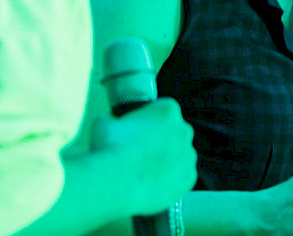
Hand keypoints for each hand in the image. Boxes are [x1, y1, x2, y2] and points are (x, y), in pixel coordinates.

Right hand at [89, 98, 196, 216]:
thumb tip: (109, 122)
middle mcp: (184, 130)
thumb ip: (112, 119)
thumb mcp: (103, 123)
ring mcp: (188, 156)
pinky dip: (170, 180)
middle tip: (139, 151)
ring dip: (166, 160)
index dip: (147, 120)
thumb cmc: (110, 149)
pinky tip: (152, 184)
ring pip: (179, 155)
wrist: (117, 183)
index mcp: (167, 110)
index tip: (136, 130)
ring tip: (143, 171)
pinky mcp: (188, 178)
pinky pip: (181, 177)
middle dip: (160, 139)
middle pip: (174, 131)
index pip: (162, 109)